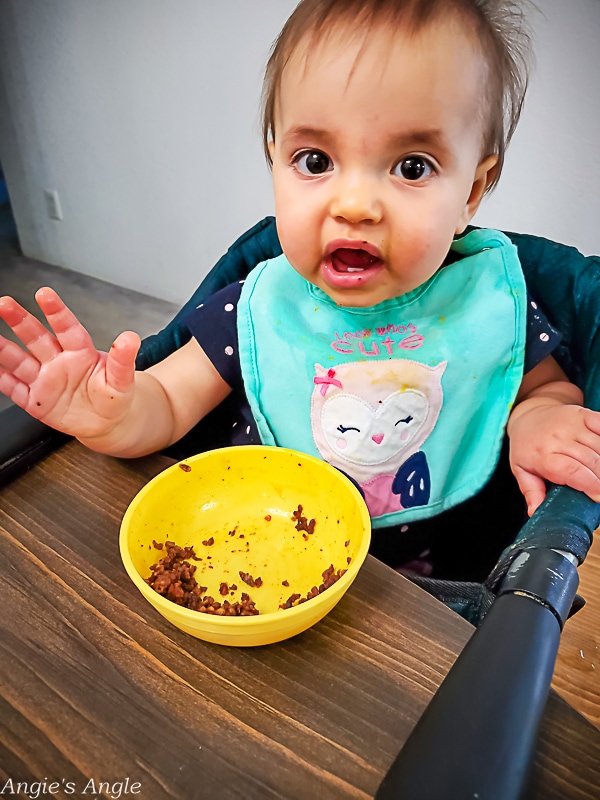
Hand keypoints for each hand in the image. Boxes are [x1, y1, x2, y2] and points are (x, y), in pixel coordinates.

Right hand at [0, 288, 139, 439]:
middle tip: (4, 303)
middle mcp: (58, 361)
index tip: (44, 294)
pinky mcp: (34, 400)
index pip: (67, 328)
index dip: (56, 311)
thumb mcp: (122, 380)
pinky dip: (1, 378)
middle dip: (20, 320)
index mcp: (80, 352)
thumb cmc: (114, 396)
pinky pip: (13, 388)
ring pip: (19, 361)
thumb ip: (123, 360)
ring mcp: (44, 380)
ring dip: (3, 348)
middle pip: (36, 337)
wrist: (106, 423)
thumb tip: (131, 338)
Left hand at [508, 398, 599, 515]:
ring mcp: (572, 424)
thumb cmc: (526, 446)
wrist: (528, 416)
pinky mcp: (583, 414)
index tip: (598, 497)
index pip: (571, 470)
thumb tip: (536, 512)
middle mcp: (557, 437)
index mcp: (541, 454)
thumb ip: (531, 491)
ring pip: (599, 445)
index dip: (589, 484)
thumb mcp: (521, 470)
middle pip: (590, 460)